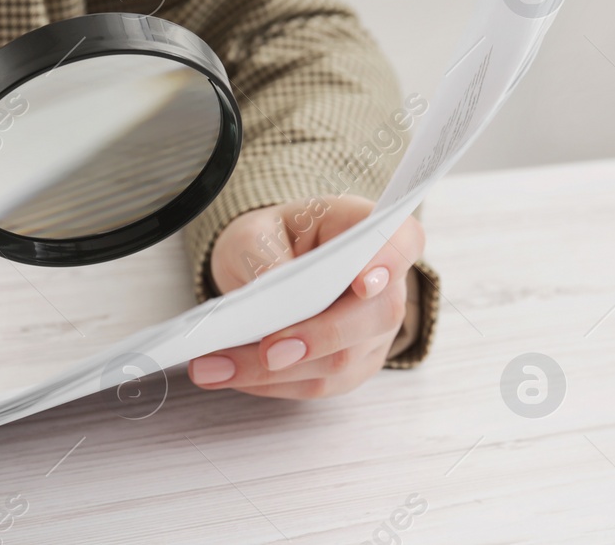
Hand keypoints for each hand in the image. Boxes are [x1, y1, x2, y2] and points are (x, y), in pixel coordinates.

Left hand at [189, 195, 423, 398]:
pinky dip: (268, 384)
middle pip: (376, 315)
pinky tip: (227, 374)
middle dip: (318, 337)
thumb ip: (266, 258)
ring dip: (273, 372)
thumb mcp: (256, 233)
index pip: (402, 240)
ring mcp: (373, 331)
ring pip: (342, 360)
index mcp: (365, 230)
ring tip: (212, 366)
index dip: (390, 261)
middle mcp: (385, 284)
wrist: (265, 263)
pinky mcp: (352, 367)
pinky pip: (317, 384)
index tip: (362, 283)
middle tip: (268, 350)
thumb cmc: (271, 239)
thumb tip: (268, 298)